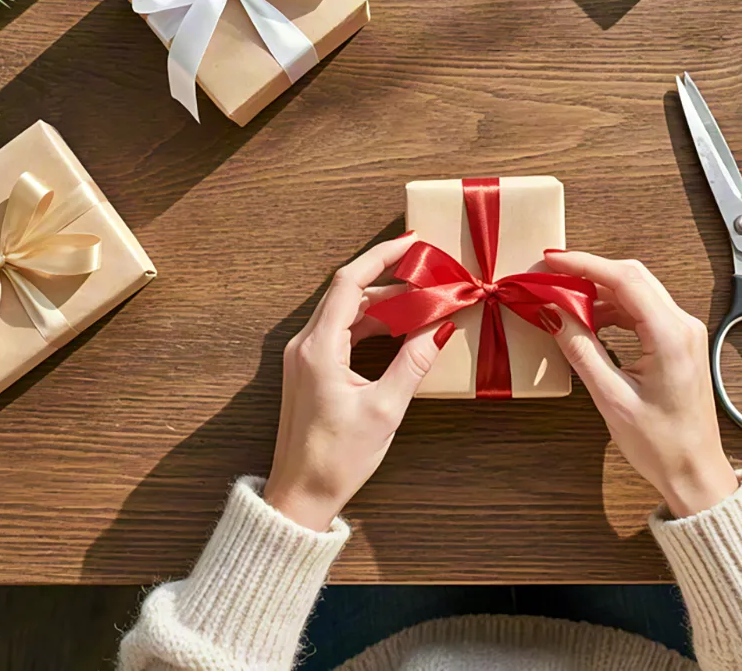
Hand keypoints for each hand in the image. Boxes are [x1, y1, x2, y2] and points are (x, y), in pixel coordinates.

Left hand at [263, 234, 452, 530]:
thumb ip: (414, 362)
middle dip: (389, 279)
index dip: (380, 256)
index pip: (349, 282)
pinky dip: (371, 324)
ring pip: (346, 312)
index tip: (411, 242)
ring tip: (422, 301)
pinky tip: (399, 329)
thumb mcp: (385, 410)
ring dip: (383, 304)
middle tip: (428, 274)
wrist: (299, 498)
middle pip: (348, 293)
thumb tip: (442, 327)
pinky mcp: (310, 370)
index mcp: (319, 348)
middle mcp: (305, 344)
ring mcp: (304, 357)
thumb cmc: (336, 459)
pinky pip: (342, 331)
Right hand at [542, 251, 737, 518]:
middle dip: (589, 272)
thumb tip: (555, 315)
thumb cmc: (662, 446)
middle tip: (552, 275)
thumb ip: (582, 351)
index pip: (624, 279)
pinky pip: (642, 311)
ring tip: (564, 302)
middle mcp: (683, 325)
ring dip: (599, 292)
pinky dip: (613, 310)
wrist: (696, 474)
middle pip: (632, 277)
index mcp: (671, 335)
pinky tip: (589, 322)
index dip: (585, 264)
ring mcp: (684, 332)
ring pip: (636, 292)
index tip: (553, 260)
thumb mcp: (612, 399)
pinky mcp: (678, 342)